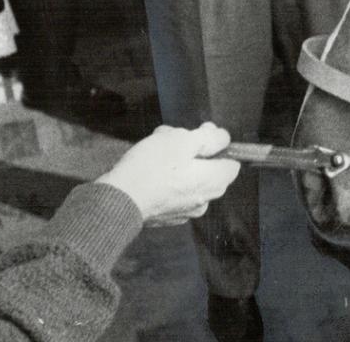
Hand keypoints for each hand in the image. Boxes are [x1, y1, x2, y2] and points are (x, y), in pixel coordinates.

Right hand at [98, 123, 239, 226]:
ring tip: (155, 149)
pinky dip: (165, 179)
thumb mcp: (183, 140)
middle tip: (171, 138)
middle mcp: (204, 200)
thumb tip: (222, 137)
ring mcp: (185, 210)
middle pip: (208, 168)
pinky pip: (173, 190)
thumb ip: (209, 137)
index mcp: (214, 182)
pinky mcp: (166, 214)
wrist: (118, 200)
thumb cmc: (152, 168)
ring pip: (188, 177)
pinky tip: (148, 168)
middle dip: (192, 150)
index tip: (198, 135)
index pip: (231, 162)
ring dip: (176, 162)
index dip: (217, 144)